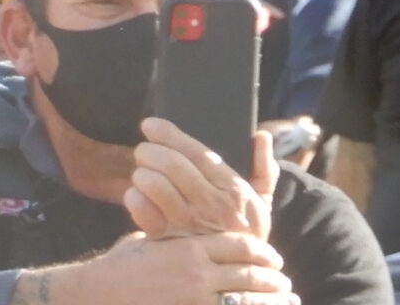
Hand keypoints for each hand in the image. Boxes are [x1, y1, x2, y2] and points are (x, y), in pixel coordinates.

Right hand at [35, 228, 288, 304]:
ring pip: (243, 299)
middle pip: (250, 274)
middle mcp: (198, 272)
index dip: (263, 254)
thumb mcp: (154, 243)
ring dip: (266, 302)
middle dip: (272, 281)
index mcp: (194, 248)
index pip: (243, 247)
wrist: (91, 294)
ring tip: (282, 303)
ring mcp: (192, 298)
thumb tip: (195, 238)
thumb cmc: (120, 268)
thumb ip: (180, 241)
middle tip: (285, 285)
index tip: (274, 259)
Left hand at [122, 120, 273, 242]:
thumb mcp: (264, 199)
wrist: (239, 273)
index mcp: (232, 188)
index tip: (152, 125)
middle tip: (142, 149)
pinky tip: (134, 193)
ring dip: (143, 174)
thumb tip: (262, 135)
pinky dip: (135, 201)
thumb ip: (265, 167)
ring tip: (140, 169)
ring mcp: (188, 224)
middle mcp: (210, 203)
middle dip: (153, 152)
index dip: (172, 136)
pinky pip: (146, 216)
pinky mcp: (169, 242)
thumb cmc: (247, 230)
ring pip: (158, 189)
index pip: (199, 154)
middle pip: (175, 168)